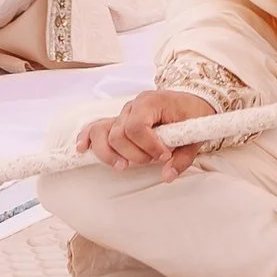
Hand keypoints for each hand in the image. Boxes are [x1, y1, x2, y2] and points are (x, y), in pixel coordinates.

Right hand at [75, 87, 218, 174]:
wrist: (193, 100)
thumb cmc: (193, 115)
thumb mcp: (195, 136)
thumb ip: (182, 158)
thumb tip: (166, 176)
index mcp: (152, 101)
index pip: (137, 126)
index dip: (148, 145)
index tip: (163, 155)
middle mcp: (134, 105)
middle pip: (118, 133)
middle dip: (133, 154)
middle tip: (152, 160)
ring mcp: (124, 113)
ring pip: (102, 132)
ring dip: (110, 153)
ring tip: (123, 166)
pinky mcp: (119, 121)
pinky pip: (97, 127)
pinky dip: (87, 138)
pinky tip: (81, 149)